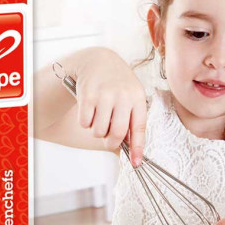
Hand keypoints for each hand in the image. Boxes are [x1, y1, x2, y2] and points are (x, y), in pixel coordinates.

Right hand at [76, 49, 146, 165]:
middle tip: (108, 140)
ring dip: (97, 131)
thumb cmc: (118, 85)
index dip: (137, 148)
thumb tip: (130, 149)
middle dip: (111, 142)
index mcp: (137, 98)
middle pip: (117, 133)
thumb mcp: (131, 96)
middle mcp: (123, 96)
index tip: (136, 163)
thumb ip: (132, 119)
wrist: (98, 61)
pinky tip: (90, 110)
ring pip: (99, 131)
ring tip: (100, 118)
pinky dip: (86, 123)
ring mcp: (104, 95)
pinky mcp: (87, 96)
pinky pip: (85, 123)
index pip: (139, 128)